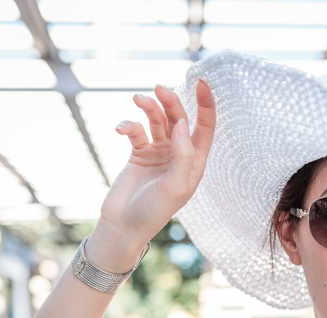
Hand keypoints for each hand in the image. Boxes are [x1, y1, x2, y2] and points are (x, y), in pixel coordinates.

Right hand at [91, 80, 215, 270]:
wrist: (123, 225)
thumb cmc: (154, 211)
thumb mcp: (175, 186)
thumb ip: (183, 154)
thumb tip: (183, 124)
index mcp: (194, 163)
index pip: (205, 128)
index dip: (206, 105)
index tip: (201, 82)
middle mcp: (179, 155)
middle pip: (179, 119)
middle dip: (171, 102)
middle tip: (159, 89)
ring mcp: (158, 153)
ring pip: (157, 121)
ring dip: (149, 108)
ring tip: (138, 100)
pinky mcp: (138, 153)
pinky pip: (136, 131)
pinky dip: (128, 125)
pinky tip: (121, 128)